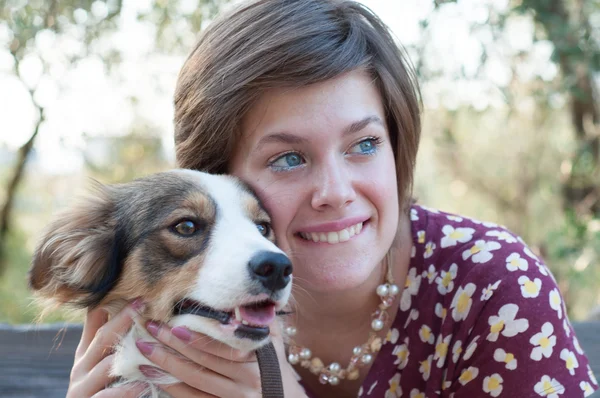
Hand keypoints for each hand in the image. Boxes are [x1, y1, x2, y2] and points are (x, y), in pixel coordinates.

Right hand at [67, 300, 147, 397]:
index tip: (132, 288)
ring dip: (128, 355)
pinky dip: (126, 390)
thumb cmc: (100, 387)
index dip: (108, 303)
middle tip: (143, 302)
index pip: (93, 321)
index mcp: (85, 352)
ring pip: (105, 366)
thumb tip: (126, 306)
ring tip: (149, 343)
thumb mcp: (100, 360)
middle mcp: (81, 366)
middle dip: (122, 319)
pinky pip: (108, 396)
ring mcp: (82, 386)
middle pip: (102, 338)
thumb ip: (110, 339)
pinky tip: (142, 384)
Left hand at [137, 321, 306, 397]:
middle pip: (203, 361)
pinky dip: (173, 388)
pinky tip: (156, 376)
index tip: (174, 321)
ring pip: (194, 380)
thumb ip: (262, 323)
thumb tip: (251, 297)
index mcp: (257, 359)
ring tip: (144, 350)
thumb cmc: (277, 370)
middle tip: (149, 328)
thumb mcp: (275, 345)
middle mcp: (246, 380)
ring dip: (166, 365)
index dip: (197, 334)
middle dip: (172, 344)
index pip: (221, 345)